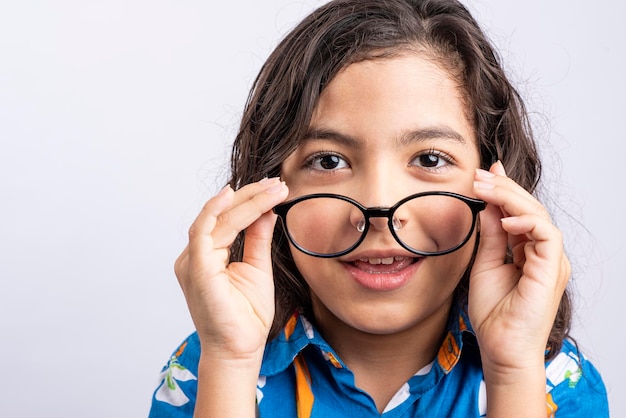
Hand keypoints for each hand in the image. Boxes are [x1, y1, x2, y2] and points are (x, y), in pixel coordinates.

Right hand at [174, 177, 288, 360]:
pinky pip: (203, 231)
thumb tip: (267, 210)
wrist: (240, 350)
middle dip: (251, 195)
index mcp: (208, 255)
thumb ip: (257, 238)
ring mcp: (192, 261)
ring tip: (272, 188)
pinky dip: (216, 210)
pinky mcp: (195, 268)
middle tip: (277, 183)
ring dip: (245, 200)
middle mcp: (196, 255)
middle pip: (222, 214)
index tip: (276, 188)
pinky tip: (233, 195)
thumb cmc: (246, 316)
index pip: (228, 218)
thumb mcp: (257, 268)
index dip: (251, 200)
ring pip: (217, 218)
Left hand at [469, 162, 570, 377]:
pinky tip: (503, 219)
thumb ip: (490, 236)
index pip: (519, 212)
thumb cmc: (494, 313)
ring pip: (538, 214)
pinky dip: (525, 221)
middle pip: (529, 208)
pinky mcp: (551, 268)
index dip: (503, 190)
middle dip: (503, 187)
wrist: (501, 346)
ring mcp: (550, 260)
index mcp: (528, 251)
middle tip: (479, 175)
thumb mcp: (485, 264)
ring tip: (484, 188)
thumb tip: (487, 206)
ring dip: (510, 197)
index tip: (483, 173)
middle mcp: (542, 252)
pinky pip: (546, 233)